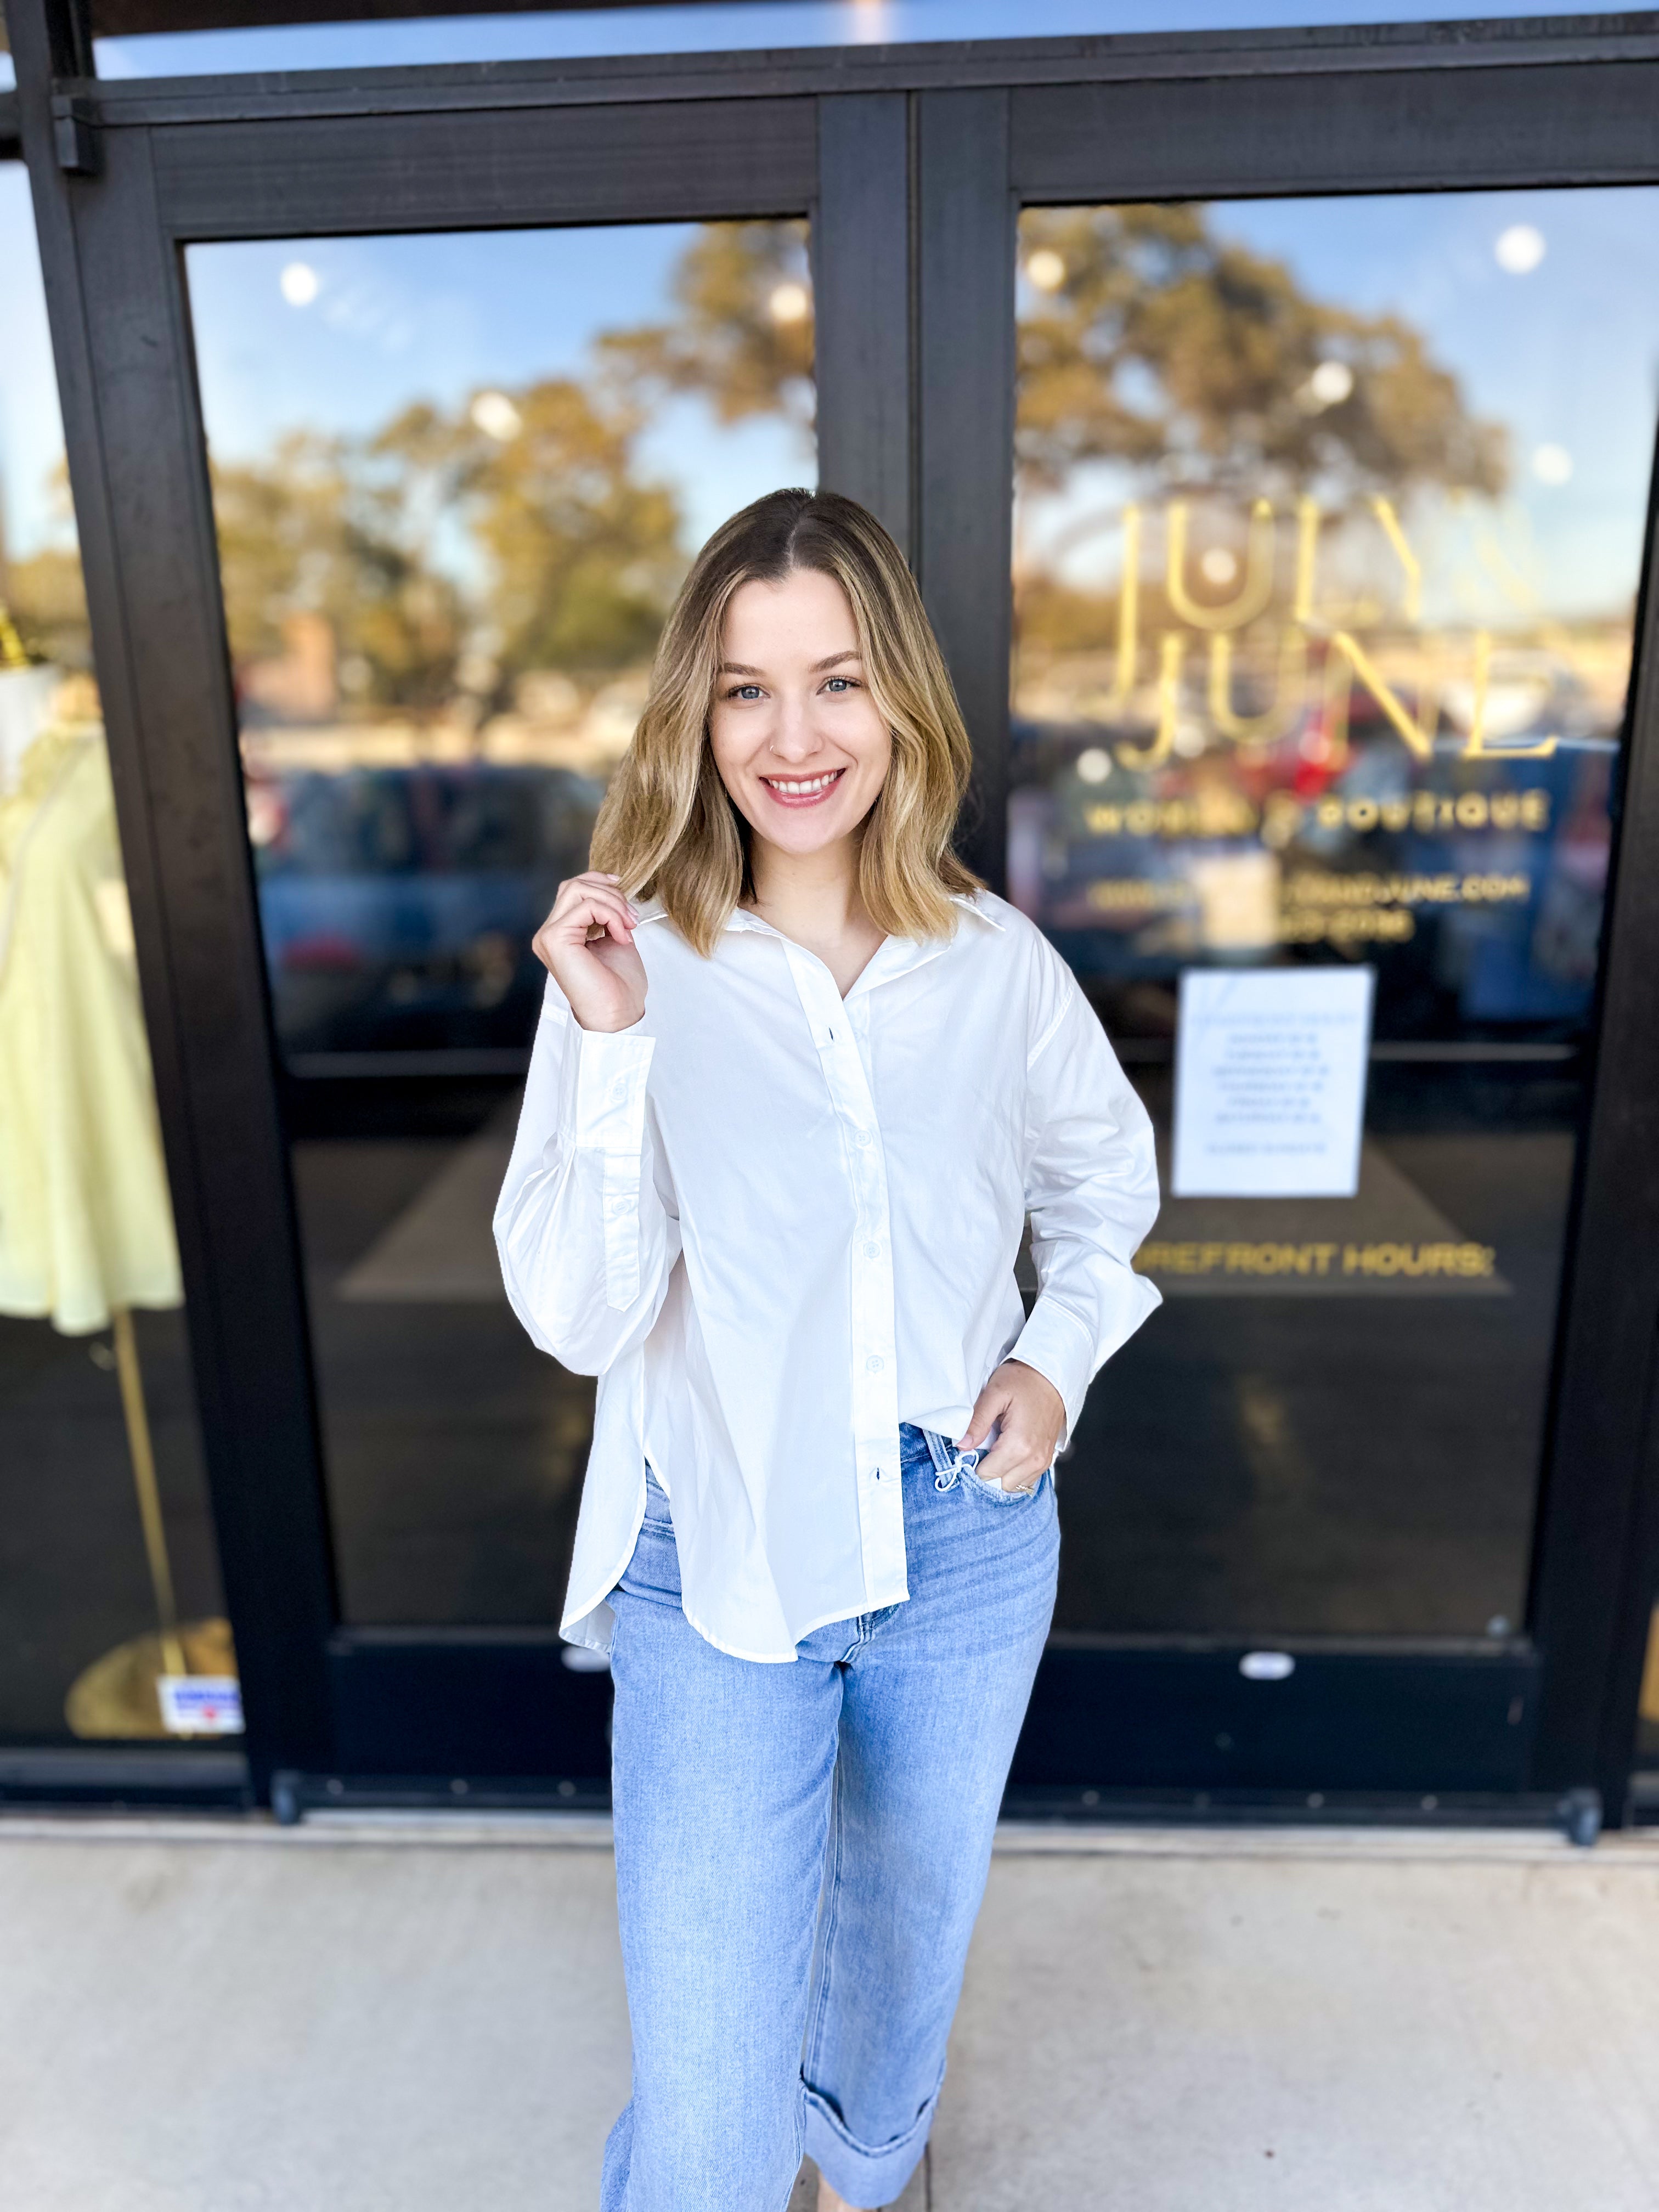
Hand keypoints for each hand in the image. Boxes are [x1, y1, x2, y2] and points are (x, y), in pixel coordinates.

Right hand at [532, 872, 646, 1033]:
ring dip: (612, 903)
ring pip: (578, 890)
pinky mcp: (555, 939)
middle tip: (631, 916)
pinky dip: (611, 915)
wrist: (618, 1013)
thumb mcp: (613, 936)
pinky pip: (586, 907)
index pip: (572, 890)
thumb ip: (606, 913)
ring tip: (629, 925)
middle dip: (609, 893)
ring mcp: (548, 936)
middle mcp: (548, 934)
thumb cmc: (619, 983)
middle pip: (573, 885)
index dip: (600, 883)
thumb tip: (611, 888)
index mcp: (560, 933)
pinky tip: (622, 936)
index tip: (624, 894)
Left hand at [960, 1360, 1064, 1491]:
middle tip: (987, 1444)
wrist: (1052, 1376)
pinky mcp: (1047, 1459)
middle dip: (990, 1468)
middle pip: (1001, 1483)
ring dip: (1004, 1471)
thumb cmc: (1024, 1381)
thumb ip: (977, 1422)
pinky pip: (1028, 1479)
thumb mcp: (995, 1394)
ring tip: (1000, 1447)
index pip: (987, 1474)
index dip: (975, 1462)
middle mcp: (1034, 1458)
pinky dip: (1016, 1471)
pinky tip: (1011, 1451)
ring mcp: (1043, 1461)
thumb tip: (962, 1445)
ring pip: (1015, 1485)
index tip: (974, 1447)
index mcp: (1019, 1445)